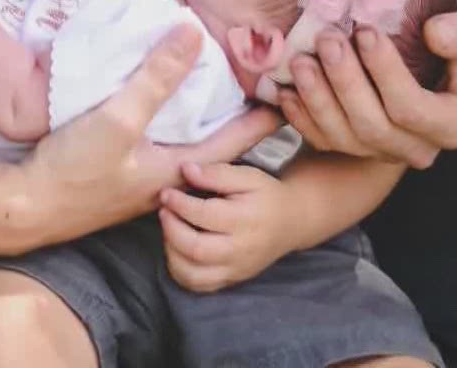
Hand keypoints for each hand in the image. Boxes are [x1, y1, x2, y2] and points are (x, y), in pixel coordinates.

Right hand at [7, 27, 282, 251]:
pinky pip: (155, 144)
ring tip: (210, 87)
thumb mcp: (118, 118)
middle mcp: (166, 178)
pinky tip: (154, 107)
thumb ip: (157, 77)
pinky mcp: (115, 175)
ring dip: (200, 118)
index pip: (237, 140)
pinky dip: (167, 122)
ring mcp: (140, 180)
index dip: (263, 116)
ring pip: (184, 144)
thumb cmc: (75, 171)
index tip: (289, 92)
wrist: (24, 210)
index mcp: (178, 168)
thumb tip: (193, 32)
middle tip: (253, 82)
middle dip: (235, 114)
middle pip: (215, 144)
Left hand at [158, 162, 298, 292]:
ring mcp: (236, 270)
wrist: (292, 223)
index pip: (204, 215)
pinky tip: (177, 250)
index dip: (179, 204)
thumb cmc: (266, 196)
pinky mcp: (232, 280)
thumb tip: (185, 169)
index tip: (166, 192)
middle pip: (196, 249)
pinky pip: (199, 286)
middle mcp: (241, 251)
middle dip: (171, 228)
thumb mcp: (248, 176)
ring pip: (193, 274)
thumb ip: (217, 172)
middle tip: (164, 210)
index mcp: (246, 221)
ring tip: (169, 229)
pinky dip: (180, 272)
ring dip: (172, 252)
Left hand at [279, 2, 456, 168]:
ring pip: (341, 137)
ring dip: (317, 98)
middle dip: (345, 81)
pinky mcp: (351, 147)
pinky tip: (285, 88)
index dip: (386, 73)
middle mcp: (417, 147)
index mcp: (452, 125)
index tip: (367, 31)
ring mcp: (380, 152)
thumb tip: (436, 35)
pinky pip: (320, 140)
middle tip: (327, 39)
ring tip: (301, 60)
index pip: (412, 109)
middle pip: (371, 126)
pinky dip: (299, 115)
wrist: (438, 54)